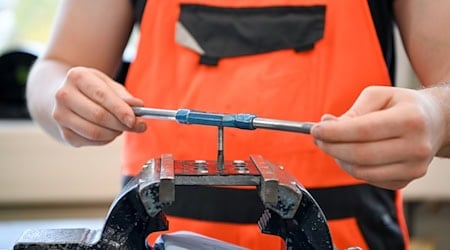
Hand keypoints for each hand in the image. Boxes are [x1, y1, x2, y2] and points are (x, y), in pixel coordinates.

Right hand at [52, 66, 146, 146]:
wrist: (67, 97)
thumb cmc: (92, 89)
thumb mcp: (108, 85)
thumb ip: (124, 96)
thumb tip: (138, 106)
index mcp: (77, 77)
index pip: (101, 95)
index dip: (120, 109)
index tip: (134, 119)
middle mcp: (64, 95)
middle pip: (98, 115)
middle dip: (121, 124)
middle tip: (138, 126)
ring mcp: (61, 116)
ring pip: (94, 132)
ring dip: (115, 133)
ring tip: (122, 127)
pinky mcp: (64, 133)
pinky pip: (91, 141)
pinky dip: (106, 139)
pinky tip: (109, 131)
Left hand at [311, 86, 445, 188]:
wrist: (436, 122)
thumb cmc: (404, 106)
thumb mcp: (380, 95)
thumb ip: (353, 111)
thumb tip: (327, 125)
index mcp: (410, 120)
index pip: (363, 130)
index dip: (334, 133)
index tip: (315, 130)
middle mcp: (416, 146)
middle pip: (360, 155)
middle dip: (331, 147)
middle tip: (317, 138)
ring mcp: (413, 168)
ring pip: (361, 171)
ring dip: (338, 159)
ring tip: (331, 145)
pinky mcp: (406, 181)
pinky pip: (368, 179)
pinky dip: (352, 168)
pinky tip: (349, 154)